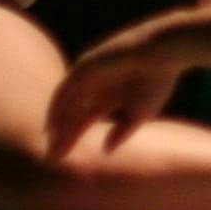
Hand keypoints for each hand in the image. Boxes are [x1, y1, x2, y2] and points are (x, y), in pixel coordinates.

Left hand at [46, 26, 187, 153]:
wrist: (161, 52)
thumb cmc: (156, 80)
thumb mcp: (140, 113)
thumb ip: (122, 132)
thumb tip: (105, 151)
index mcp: (107, 95)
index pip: (83, 120)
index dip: (71, 138)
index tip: (61, 157)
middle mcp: (94, 86)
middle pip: (71, 114)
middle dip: (61, 135)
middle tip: (51, 157)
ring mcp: (87, 75)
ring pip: (66, 102)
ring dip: (56, 122)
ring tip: (50, 143)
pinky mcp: (84, 65)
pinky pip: (65, 88)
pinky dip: (57, 105)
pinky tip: (52, 123)